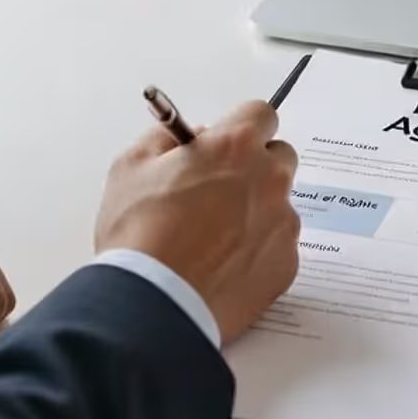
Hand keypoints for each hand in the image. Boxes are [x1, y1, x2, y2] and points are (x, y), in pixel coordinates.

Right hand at [94, 101, 301, 344]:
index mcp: (234, 146)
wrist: (154, 304)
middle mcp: (269, 179)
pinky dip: (257, 252)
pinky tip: (223, 266)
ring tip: (213, 239)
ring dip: (256, 212)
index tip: (226, 143)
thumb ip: (164, 140)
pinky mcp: (287, 264)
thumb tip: (184, 139)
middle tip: (218, 191)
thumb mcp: (130, 167)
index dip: (241, 127)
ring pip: (279, 205)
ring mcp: (283, 223)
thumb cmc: (139, 235)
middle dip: (255, 166)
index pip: (260, 114)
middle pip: (279, 157)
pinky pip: (278, 246)